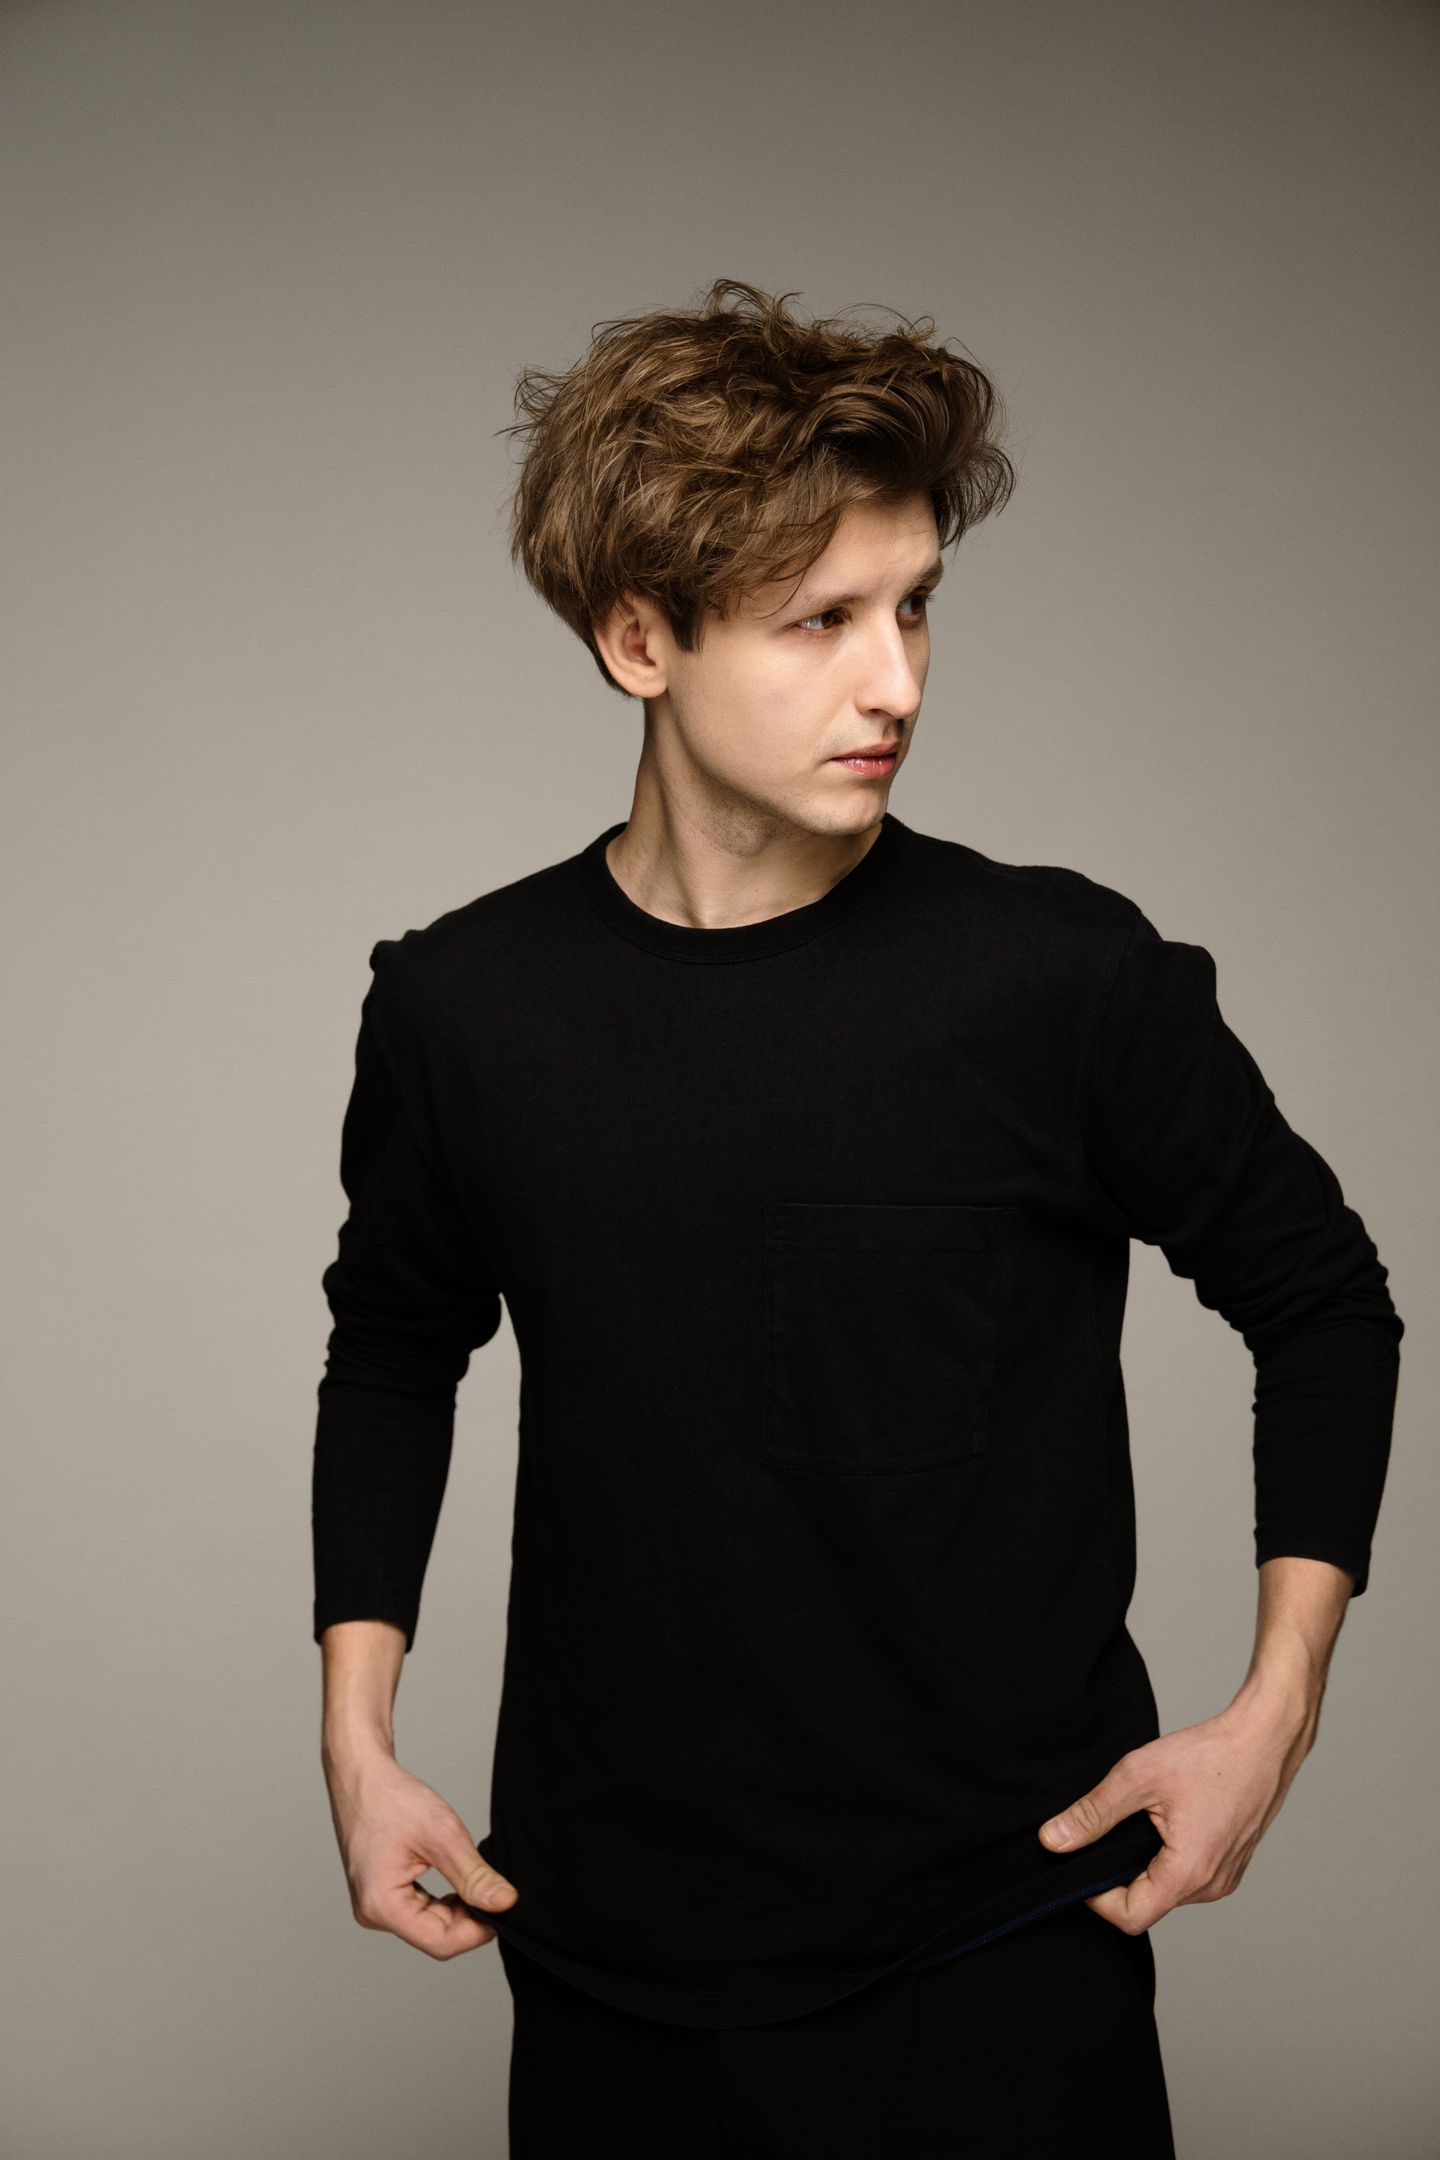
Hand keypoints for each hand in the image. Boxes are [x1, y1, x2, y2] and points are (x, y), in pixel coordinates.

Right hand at [323, 1741, 518, 1959]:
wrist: (361, 1777)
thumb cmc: (392, 1799)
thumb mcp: (442, 1835)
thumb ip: (474, 1875)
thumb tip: (504, 1903)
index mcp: (382, 1906)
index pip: (440, 1942)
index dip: (477, 1932)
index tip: (503, 1912)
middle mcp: (374, 1913)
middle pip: (435, 1935)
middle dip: (469, 1918)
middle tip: (494, 1890)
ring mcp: (375, 1905)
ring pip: (429, 1924)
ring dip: (457, 1908)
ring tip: (474, 1878)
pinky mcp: (381, 1895)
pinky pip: (419, 1909)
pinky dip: (442, 1899)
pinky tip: (456, 1879)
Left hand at [1035, 1692, 1317, 1933]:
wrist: (1264, 1740)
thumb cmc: (1210, 1755)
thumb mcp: (1139, 1776)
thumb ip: (1093, 1813)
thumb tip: (1052, 1840)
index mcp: (1189, 1873)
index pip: (1130, 1918)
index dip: (1096, 1898)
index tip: (1082, 1863)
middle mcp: (1212, 1886)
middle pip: (1148, 1905)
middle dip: (1118, 1877)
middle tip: (1106, 1833)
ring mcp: (1226, 1878)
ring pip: (1167, 1891)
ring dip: (1144, 1866)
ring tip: (1140, 1820)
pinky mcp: (1231, 1865)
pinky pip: (1188, 1877)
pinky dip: (1167, 1859)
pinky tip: (1165, 1821)